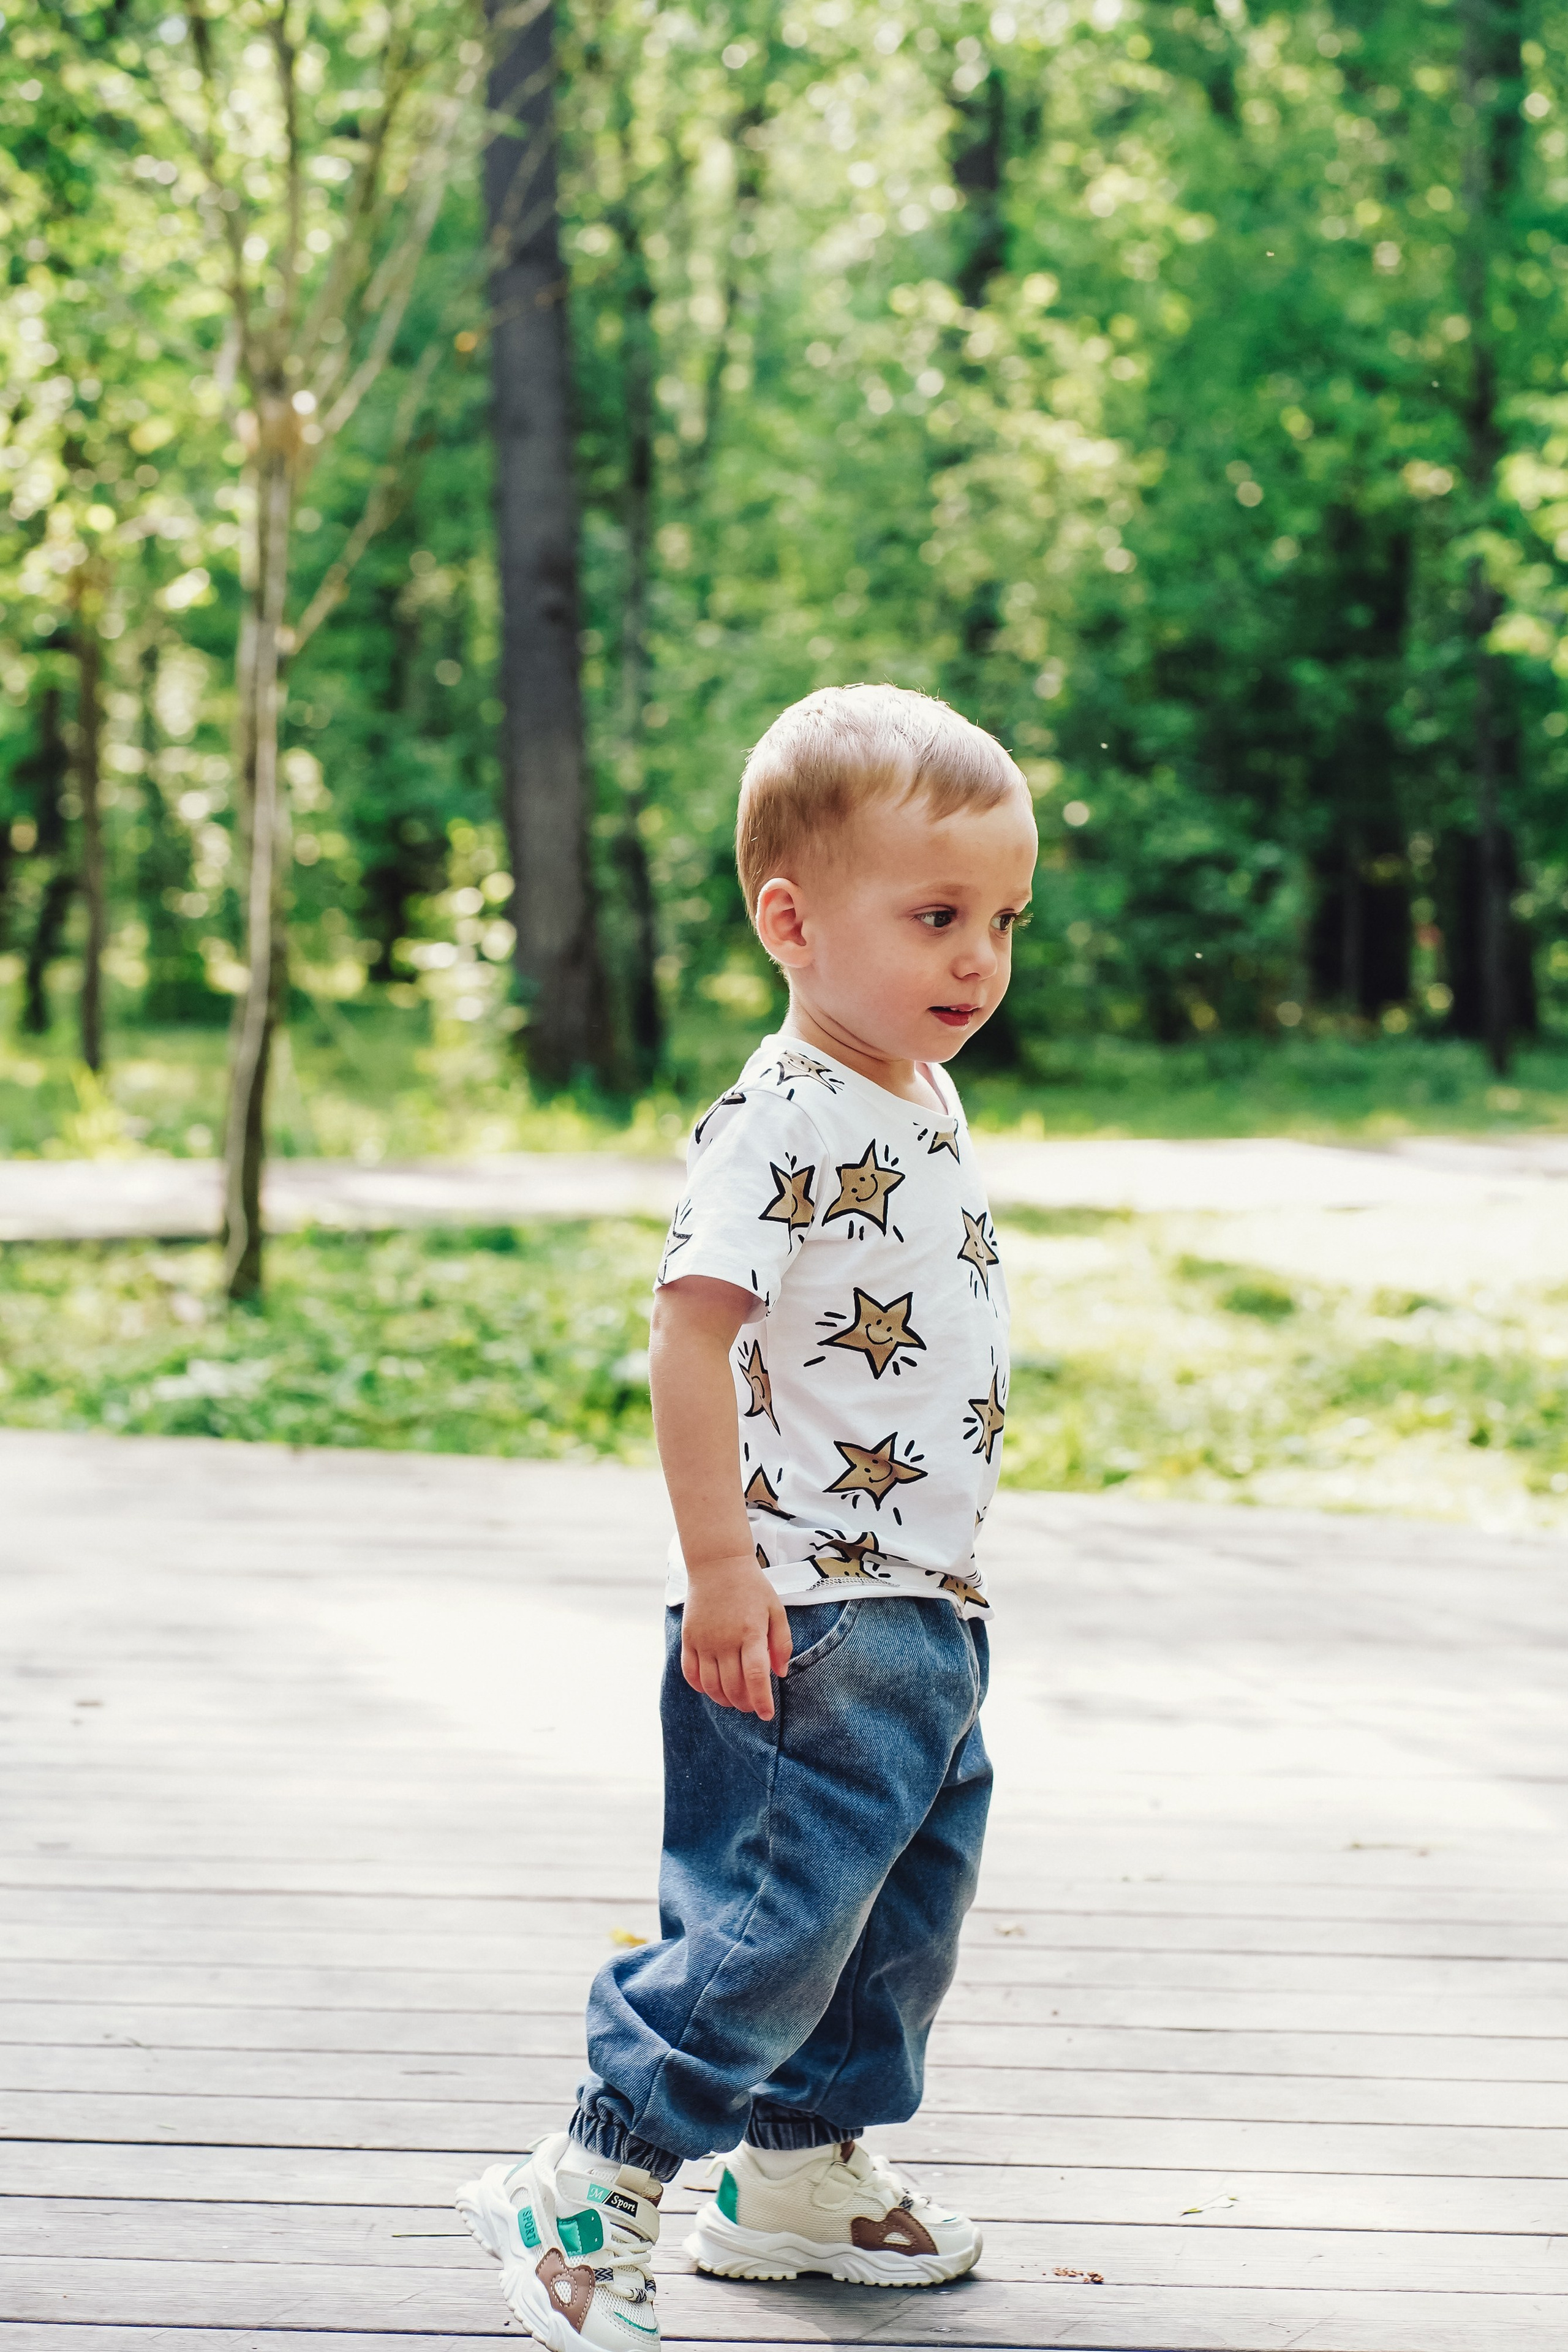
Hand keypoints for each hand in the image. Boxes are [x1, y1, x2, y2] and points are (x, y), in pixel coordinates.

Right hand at [681, 1555, 793, 1719]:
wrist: (718, 1564)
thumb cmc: (752, 1587)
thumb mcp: (776, 1610)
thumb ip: (781, 1643)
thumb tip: (780, 1673)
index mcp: (750, 1633)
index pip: (755, 1677)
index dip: (761, 1701)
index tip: (767, 1715)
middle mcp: (725, 1640)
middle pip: (732, 1687)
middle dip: (744, 1703)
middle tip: (752, 1705)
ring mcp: (704, 1641)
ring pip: (710, 1685)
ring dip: (723, 1700)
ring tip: (734, 1700)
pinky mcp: (689, 1638)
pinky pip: (690, 1673)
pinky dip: (700, 1687)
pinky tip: (711, 1688)